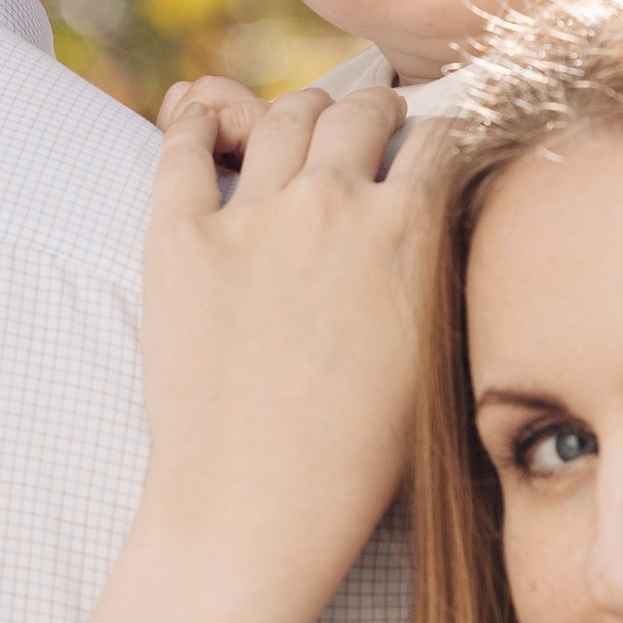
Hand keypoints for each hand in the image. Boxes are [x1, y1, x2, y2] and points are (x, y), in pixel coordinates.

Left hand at [142, 83, 450, 622]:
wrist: (258, 510)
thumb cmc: (362, 461)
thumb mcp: (437, 356)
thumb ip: (442, 272)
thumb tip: (444, 223)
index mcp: (411, 229)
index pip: (438, 135)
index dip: (436, 135)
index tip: (428, 144)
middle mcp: (333, 203)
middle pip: (357, 112)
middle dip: (370, 112)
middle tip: (367, 125)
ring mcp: (251, 215)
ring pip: (282, 117)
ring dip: (299, 114)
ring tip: (299, 127)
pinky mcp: (178, 239)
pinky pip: (183, 149)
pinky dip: (197, 123)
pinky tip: (204, 123)